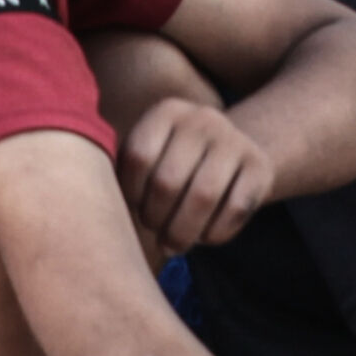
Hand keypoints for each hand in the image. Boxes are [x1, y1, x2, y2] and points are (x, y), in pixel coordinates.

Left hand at [118, 95, 277, 252]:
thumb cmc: (171, 165)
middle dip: (156, 219)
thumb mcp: (149, 155)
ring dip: (183, 232)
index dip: (131, 194)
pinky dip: (215, 233)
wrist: (230, 153)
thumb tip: (95, 213)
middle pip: (168, 181)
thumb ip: (122, 173)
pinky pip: (236, 208)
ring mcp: (236, 140)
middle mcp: (203, 118)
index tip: (132, 209)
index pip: (138, 156)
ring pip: (203, 197)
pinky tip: (204, 237)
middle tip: (154, 231)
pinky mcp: (261, 166)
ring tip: (173, 244)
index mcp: (167, 111)